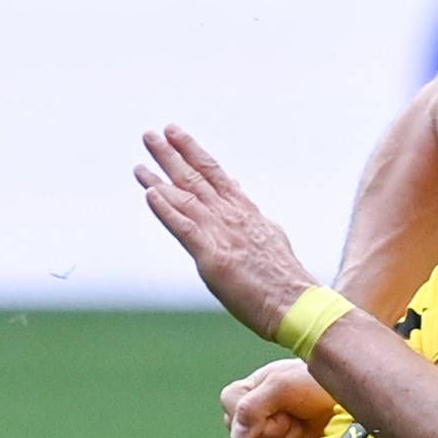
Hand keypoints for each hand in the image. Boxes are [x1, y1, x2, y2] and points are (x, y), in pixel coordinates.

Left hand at [134, 126, 315, 341]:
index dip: (193, 151)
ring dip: (160, 178)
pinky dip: (166, 210)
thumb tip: (240, 193)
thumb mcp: (270, 234)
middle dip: (172, 155)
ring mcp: (222, 234)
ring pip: (186, 198)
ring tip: (140, 163)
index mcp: (245, 211)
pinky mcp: (213, 257)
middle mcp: (231, 216)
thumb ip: (250, 213)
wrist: (297, 304)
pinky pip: (184, 228)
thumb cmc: (284, 279)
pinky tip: (149, 195)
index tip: (175, 134)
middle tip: (150, 135)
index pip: (215, 173)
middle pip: (196, 178)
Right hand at [223, 357, 338, 437]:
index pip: (229, 399)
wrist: (357, 404)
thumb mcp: (284, 383)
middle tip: (292, 414)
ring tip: (303, 424)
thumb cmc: (322, 384)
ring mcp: (274, 437)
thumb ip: (252, 405)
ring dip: (282, 437)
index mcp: (256, 388)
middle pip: (239, 428)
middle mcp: (261, 413)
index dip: (246, 406)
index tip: (273, 403)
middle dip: (266, 424)